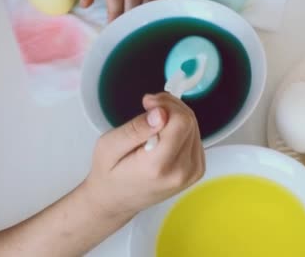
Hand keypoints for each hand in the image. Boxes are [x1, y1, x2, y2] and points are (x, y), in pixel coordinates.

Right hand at [81, 93, 204, 218]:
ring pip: (194, 127)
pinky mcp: (197, 170)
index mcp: (158, 166)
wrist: (115, 202)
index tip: (148, 102)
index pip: (181, 122)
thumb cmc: (108, 174)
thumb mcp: (109, 146)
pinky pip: (195, 138)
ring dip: (175, 117)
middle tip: (149, 106)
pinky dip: (180, 129)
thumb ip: (136, 129)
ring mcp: (192, 173)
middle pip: (189, 122)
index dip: (166, 104)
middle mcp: (181, 171)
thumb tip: (161, 113)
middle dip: (170, 107)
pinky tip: (163, 134)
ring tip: (153, 121)